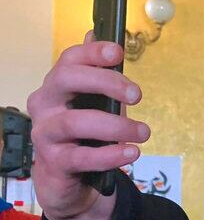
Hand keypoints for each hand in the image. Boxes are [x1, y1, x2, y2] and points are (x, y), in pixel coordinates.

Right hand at [27, 33, 150, 219]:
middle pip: (66, 80)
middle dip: (105, 82)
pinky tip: (131, 152)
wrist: (67, 180)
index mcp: (57, 86)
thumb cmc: (83, 136)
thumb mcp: (95, 105)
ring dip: (115, 126)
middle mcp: (45, 105)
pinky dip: (110, 155)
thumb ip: (100, 78)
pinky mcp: (54, 162)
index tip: (118, 52)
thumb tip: (101, 38)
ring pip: (75, 121)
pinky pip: (82, 157)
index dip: (92, 53)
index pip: (69, 60)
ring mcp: (45, 133)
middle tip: (137, 95)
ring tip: (143, 132)